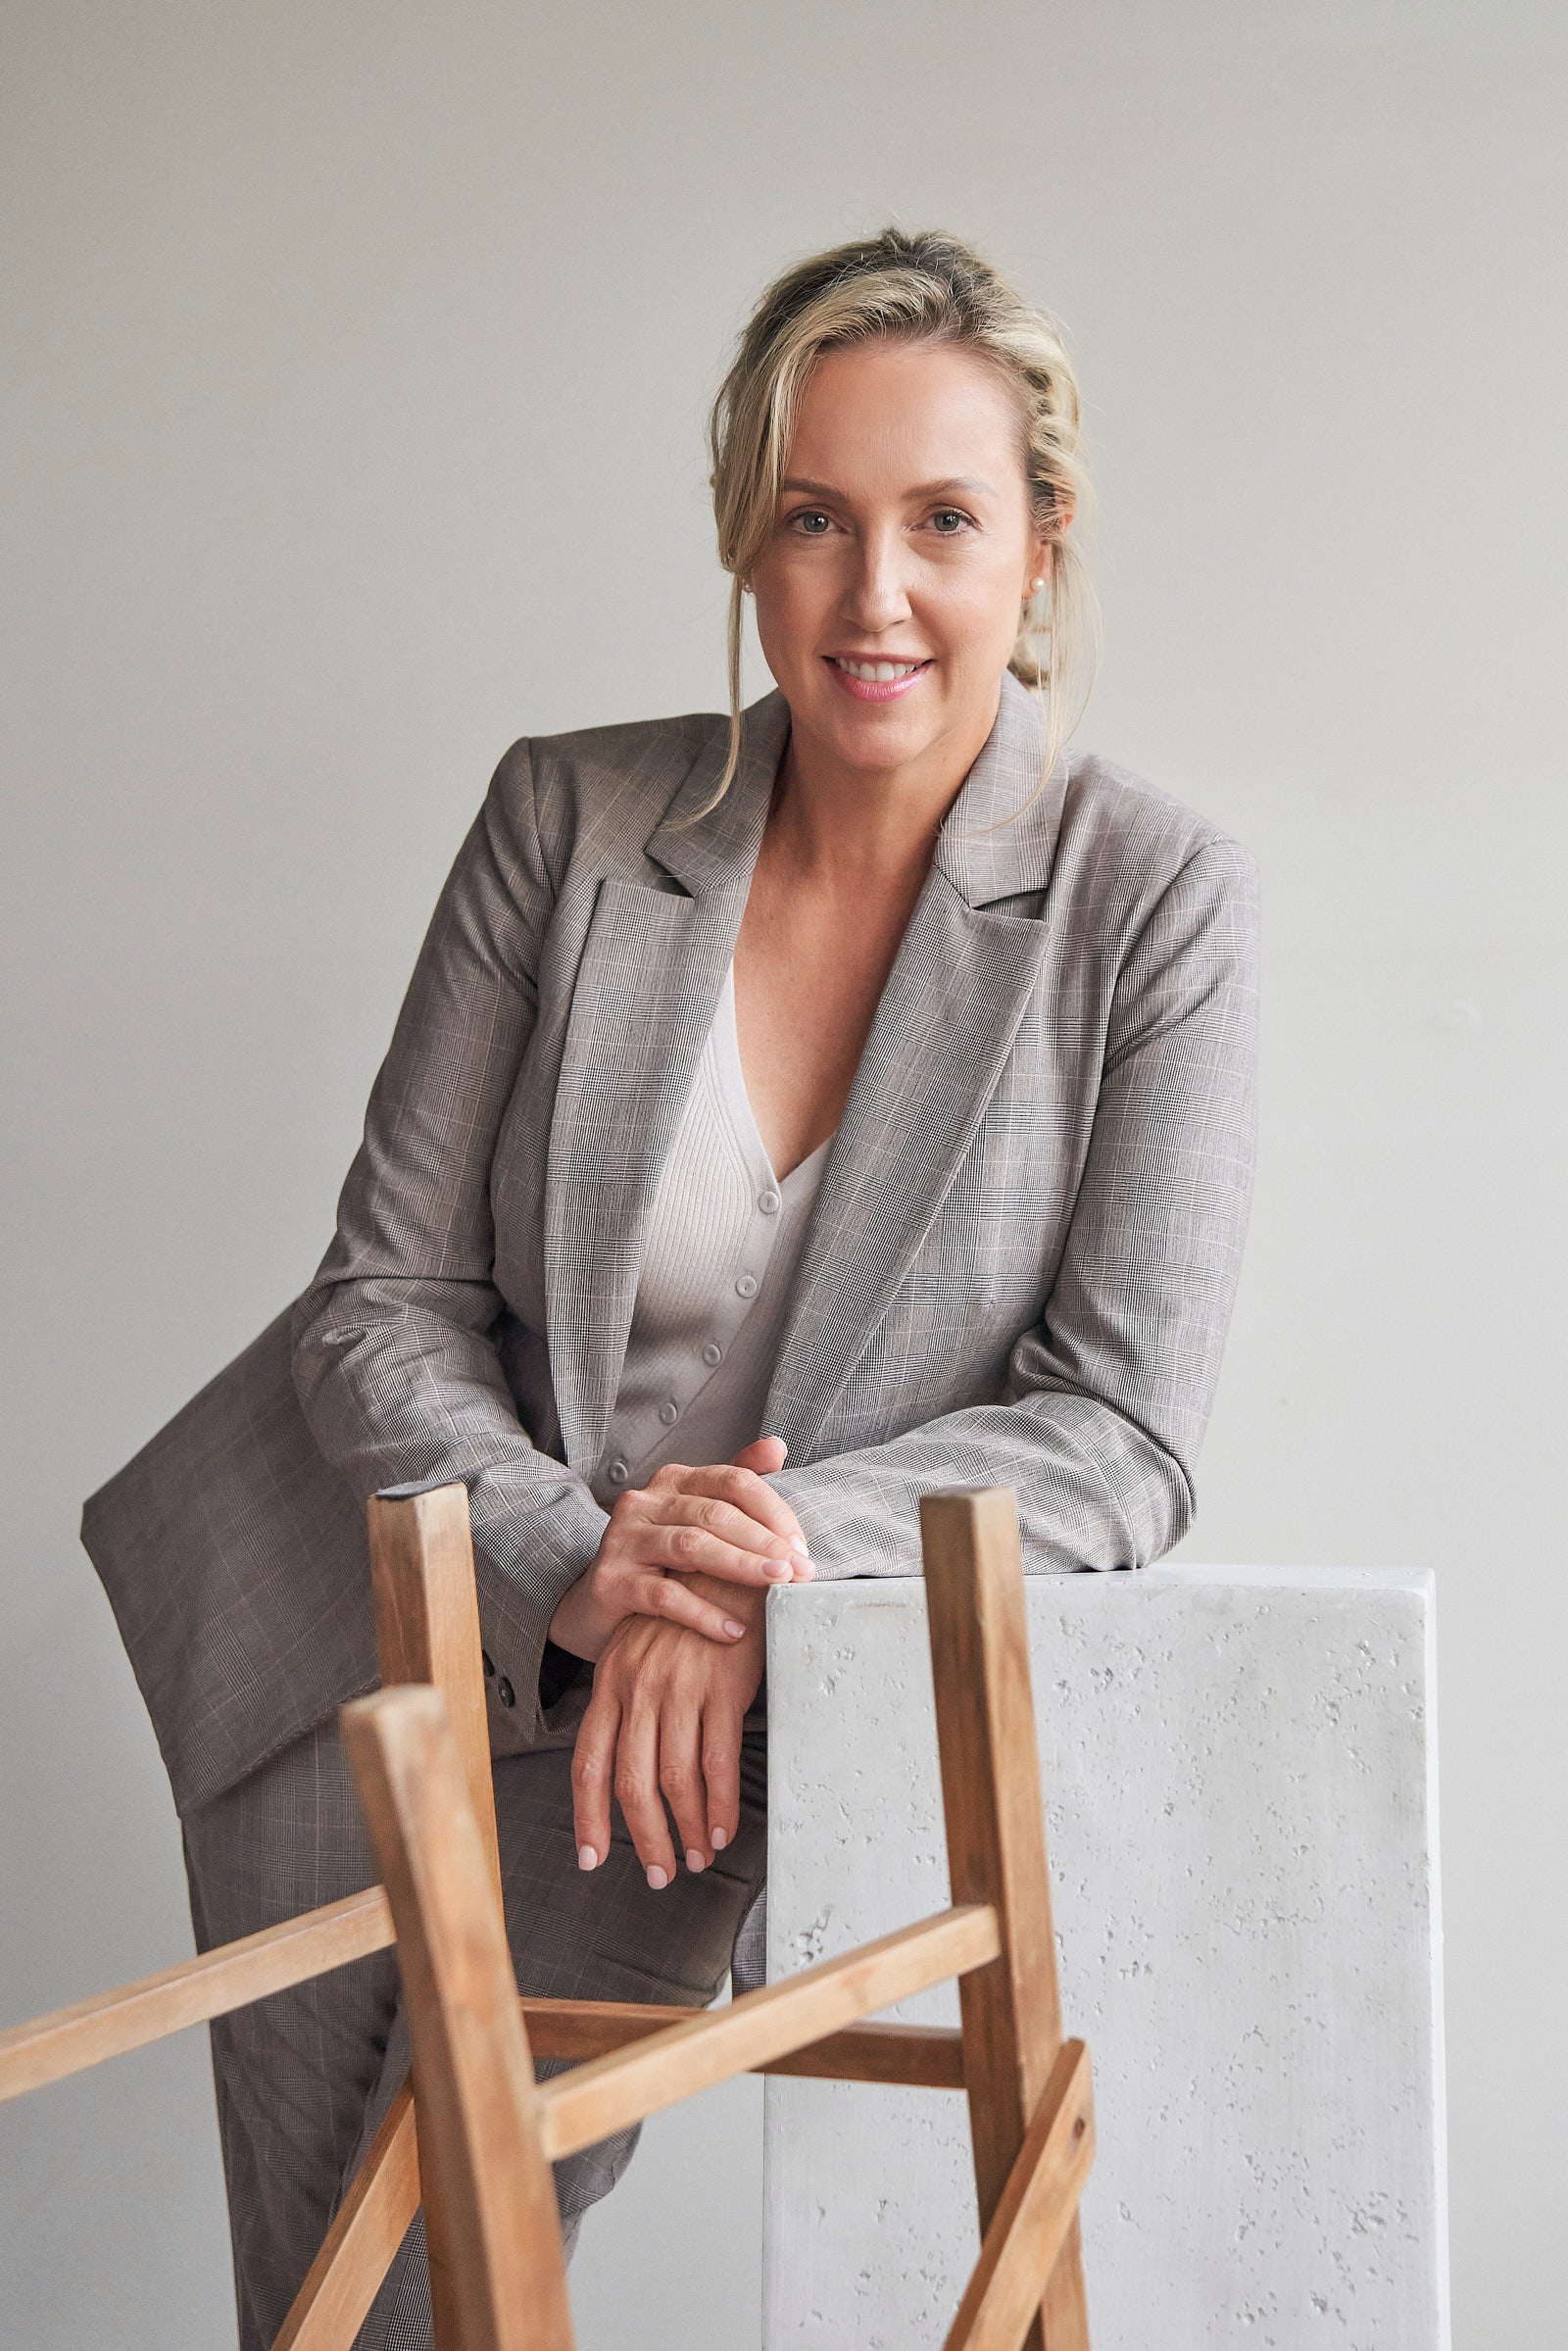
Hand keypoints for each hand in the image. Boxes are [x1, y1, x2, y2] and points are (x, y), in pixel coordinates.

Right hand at [548, 1436, 810, 1662]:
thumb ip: (734, 1485)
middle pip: (715, 1513)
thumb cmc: (658, 1563)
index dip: (773, 1510)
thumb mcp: (695, 1519)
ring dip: (741, 1567)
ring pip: (691, 1546)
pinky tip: (734, 1631)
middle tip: (800, 1571)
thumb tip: (777, 1446)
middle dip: (765, 1542)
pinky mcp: (611, 1581)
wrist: (596, 1605)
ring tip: (777, 1587)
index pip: (732, 1481)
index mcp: (673, 1482)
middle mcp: (645, 1502)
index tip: (802, 1545)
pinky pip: (664, 1596)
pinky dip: (704, 1613)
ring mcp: (623, 1540)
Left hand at [571, 1573, 764, 1883]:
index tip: (592, 1858)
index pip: (588, 1763)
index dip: (589, 1817)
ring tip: (696, 1857)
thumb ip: (630, 1700)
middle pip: (629, 1783)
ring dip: (685, 1830)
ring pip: (673, 1781)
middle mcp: (637, 1688)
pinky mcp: (721, 1688)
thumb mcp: (640, 1649)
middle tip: (660, 1874)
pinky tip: (722, 1829)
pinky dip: (719, 1806)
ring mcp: (678, 1689)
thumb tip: (629, 1760)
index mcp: (610, 1681)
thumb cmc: (688, 1611)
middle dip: (644, 1839)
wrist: (731, 1562)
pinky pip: (716, 1763)